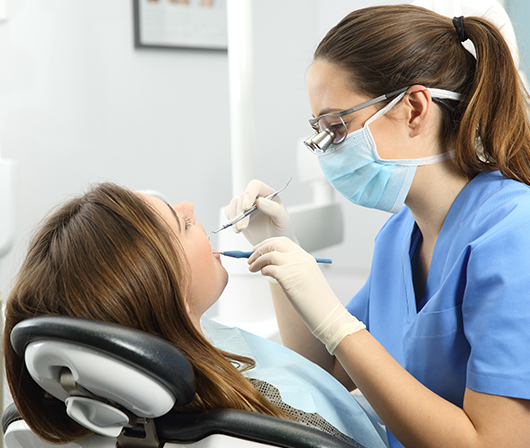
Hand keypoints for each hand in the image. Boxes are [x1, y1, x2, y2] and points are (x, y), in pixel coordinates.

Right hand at [224, 180, 297, 245]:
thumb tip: (260, 201)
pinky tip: (237, 229)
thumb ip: (274, 209)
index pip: (256, 186)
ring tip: (240, 229)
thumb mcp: (283, 220)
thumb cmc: (282, 230)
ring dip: (235, 217)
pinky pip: (229, 212)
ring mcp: (246, 206)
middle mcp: (256, 198)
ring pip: (234, 204)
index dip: (249, 194)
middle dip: (241, 212)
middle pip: (243, 197)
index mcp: (269, 195)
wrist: (274, 244)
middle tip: (243, 227)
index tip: (246, 207)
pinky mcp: (239, 215)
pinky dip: (231, 220)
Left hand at [248, 237, 364, 353]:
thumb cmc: (316, 301)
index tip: (258, 250)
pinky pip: (269, 268)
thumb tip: (270, 265)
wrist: (327, 314)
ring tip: (252, 268)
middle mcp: (301, 258)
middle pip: (275, 244)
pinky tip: (263, 274)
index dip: (268, 244)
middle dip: (259, 249)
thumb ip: (292, 268)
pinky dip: (263, 269)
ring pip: (269, 254)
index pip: (283, 242)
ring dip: (257, 260)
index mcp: (306, 257)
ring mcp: (295, 266)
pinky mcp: (288, 276)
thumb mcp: (306, 278)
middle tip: (250, 257)